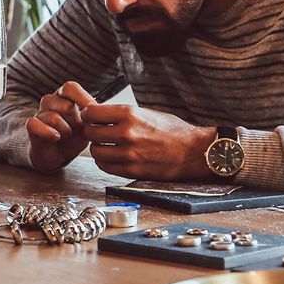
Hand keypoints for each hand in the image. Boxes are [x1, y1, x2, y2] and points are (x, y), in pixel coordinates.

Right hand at [26, 82, 95, 172]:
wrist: (58, 156)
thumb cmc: (74, 137)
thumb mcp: (88, 126)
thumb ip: (92, 115)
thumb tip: (97, 108)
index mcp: (66, 97)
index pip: (70, 87)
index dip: (82, 98)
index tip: (92, 111)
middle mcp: (51, 101)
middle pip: (65, 103)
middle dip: (75, 120)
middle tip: (77, 129)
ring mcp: (40, 113)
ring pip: (53, 118)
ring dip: (64, 130)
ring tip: (66, 135)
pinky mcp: (31, 126)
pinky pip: (36, 125)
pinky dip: (47, 133)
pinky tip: (55, 138)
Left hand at [81, 104, 213, 179]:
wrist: (194, 151)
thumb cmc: (174, 131)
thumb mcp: (148, 113)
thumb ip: (123, 114)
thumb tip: (99, 113)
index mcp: (130, 114)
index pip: (92, 113)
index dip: (89, 114)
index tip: (92, 116)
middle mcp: (127, 133)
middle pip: (90, 132)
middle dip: (92, 131)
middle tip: (98, 131)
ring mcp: (128, 154)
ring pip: (95, 152)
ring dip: (98, 148)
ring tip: (107, 145)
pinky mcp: (132, 170)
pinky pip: (105, 166)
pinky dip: (105, 162)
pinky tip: (113, 157)